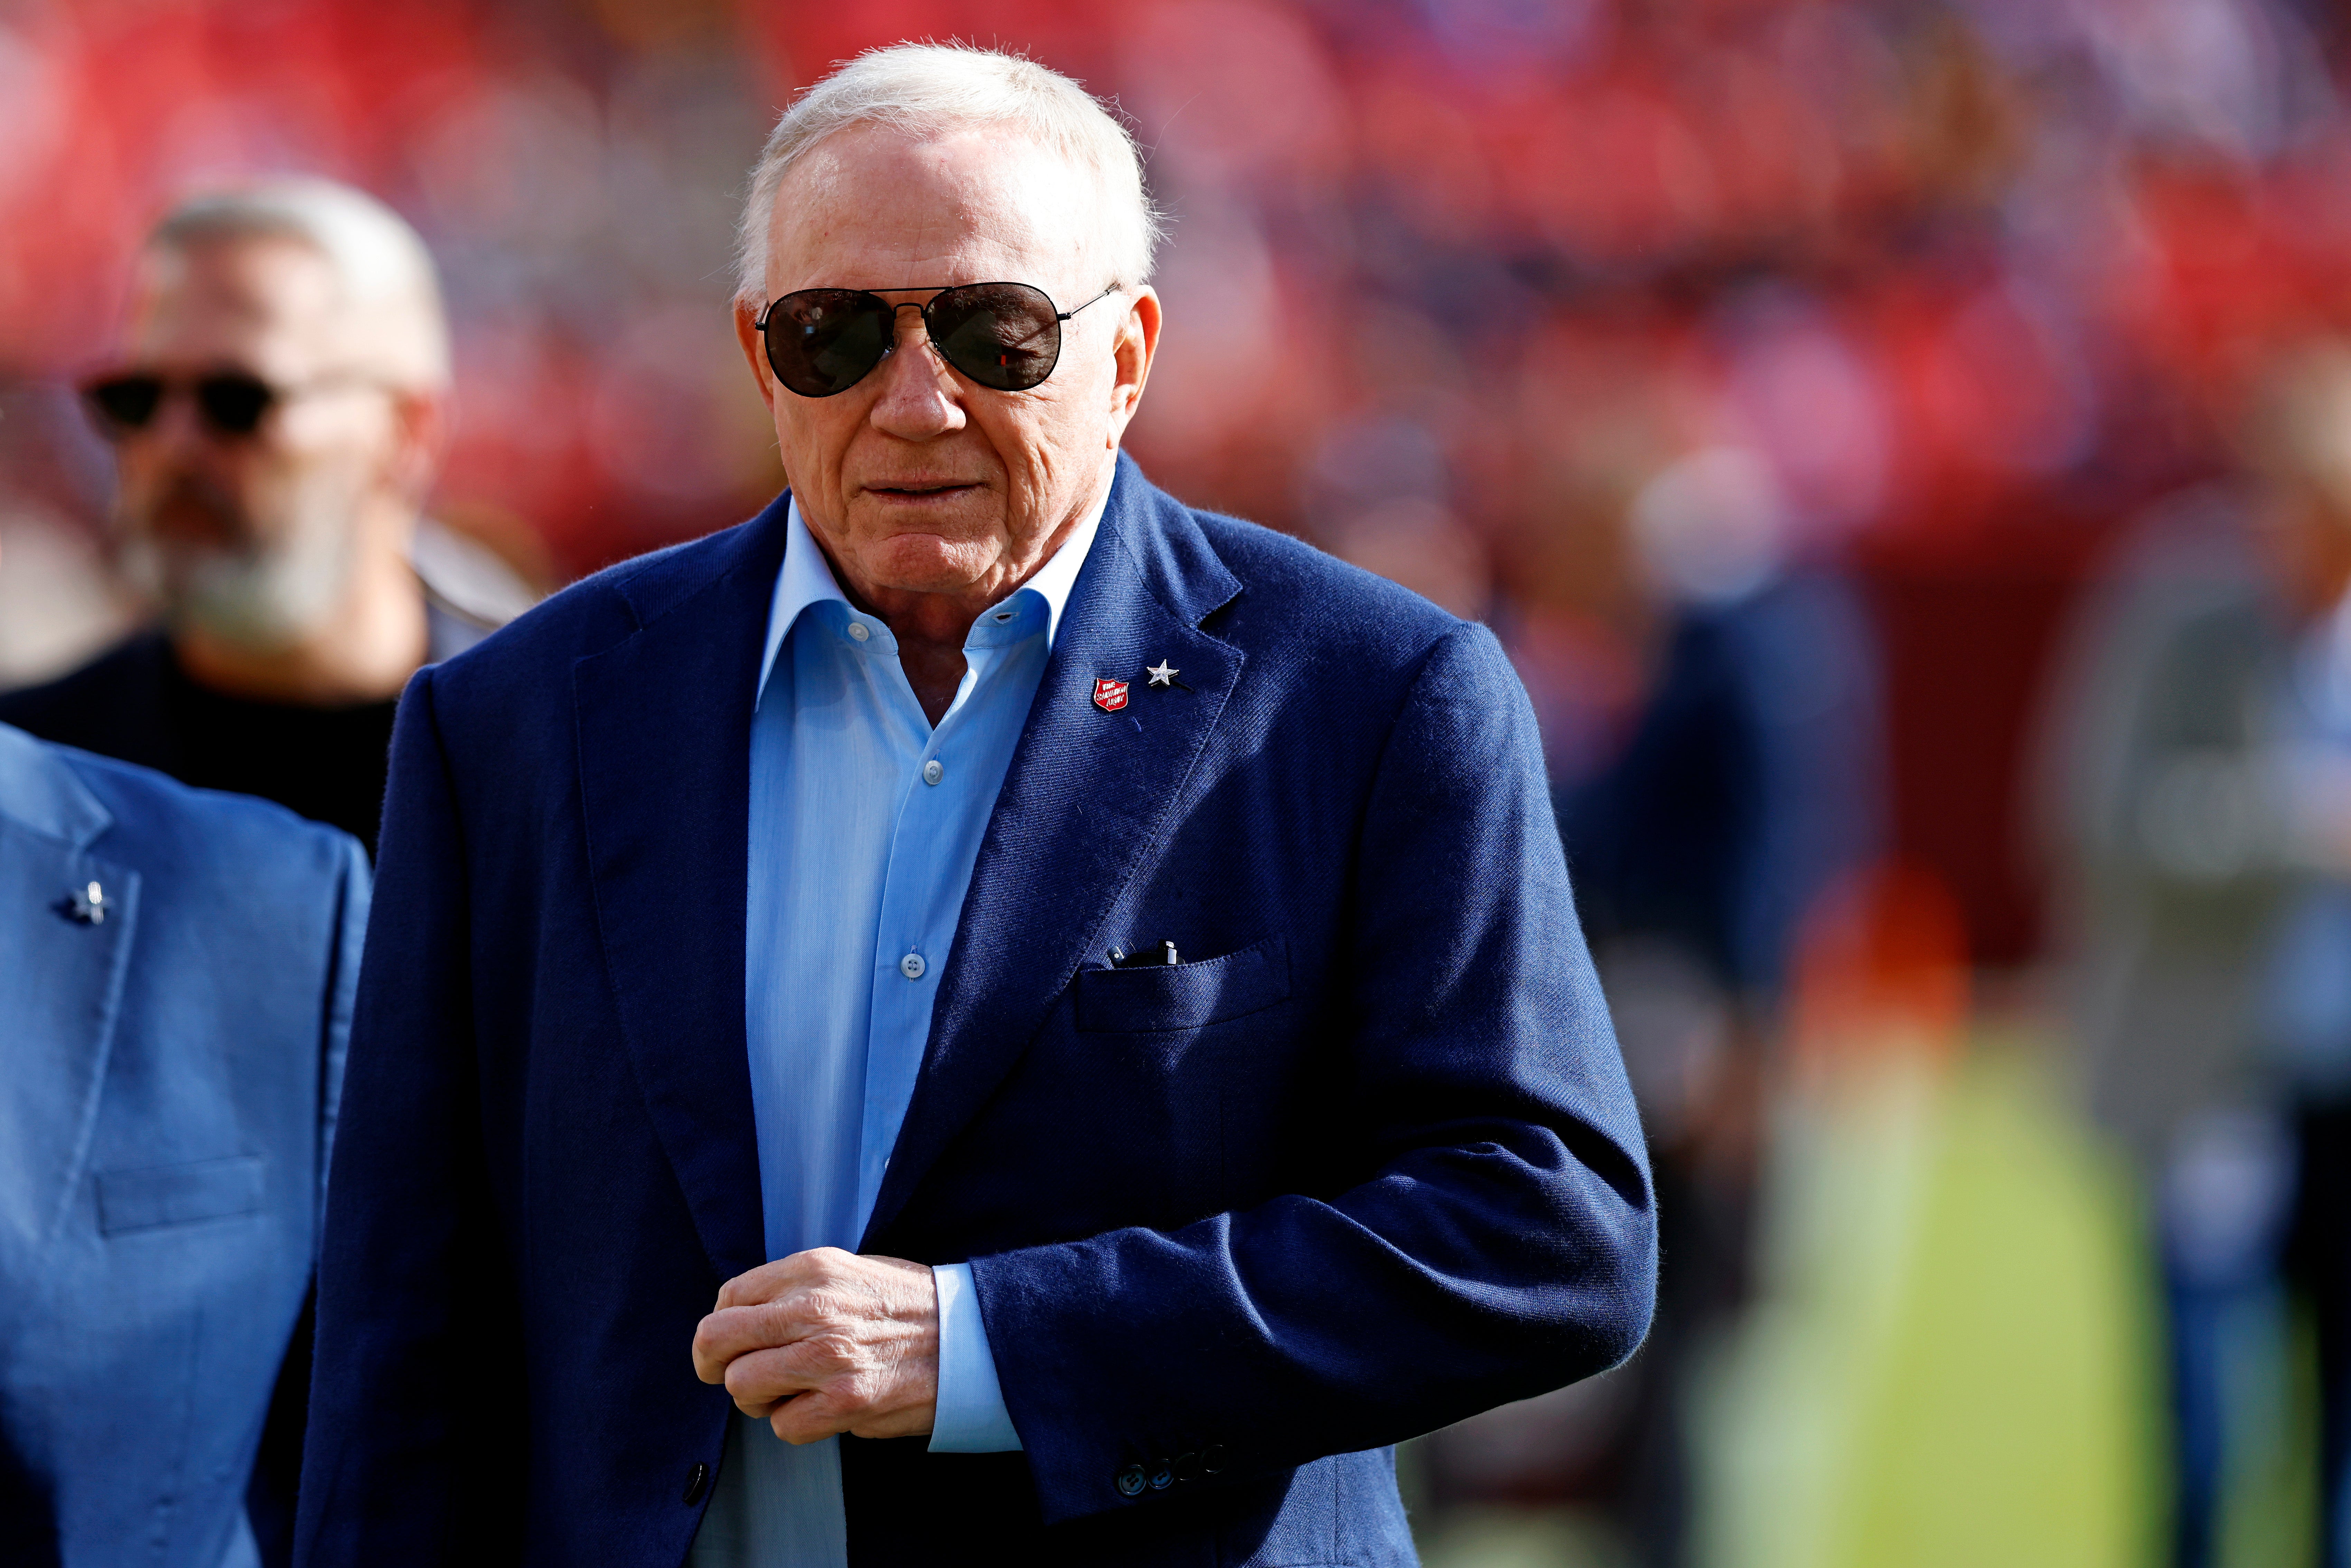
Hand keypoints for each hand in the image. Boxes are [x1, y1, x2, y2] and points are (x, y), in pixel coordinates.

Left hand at [691, 1248, 938, 1443]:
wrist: (968, 1339)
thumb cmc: (907, 1306)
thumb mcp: (848, 1271)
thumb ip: (794, 1288)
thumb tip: (741, 1317)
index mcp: (812, 1270)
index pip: (727, 1297)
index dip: (723, 1327)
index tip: (735, 1343)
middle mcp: (813, 1309)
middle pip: (715, 1341)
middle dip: (714, 1365)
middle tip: (731, 1375)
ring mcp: (827, 1358)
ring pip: (741, 1386)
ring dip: (758, 1397)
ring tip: (790, 1391)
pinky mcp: (844, 1403)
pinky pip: (782, 1426)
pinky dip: (795, 1423)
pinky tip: (822, 1407)